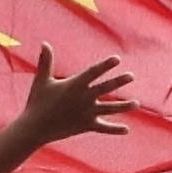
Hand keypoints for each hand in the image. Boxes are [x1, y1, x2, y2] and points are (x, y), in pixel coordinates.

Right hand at [15, 52, 134, 145]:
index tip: (117, 59)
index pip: (93, 72)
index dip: (105, 65)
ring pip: (109, 109)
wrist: (35, 128)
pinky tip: (127, 129)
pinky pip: (103, 128)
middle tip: (131, 76)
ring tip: (137, 104)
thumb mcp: (42, 80)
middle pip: (105, 88)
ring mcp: (86, 113)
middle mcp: (83, 98)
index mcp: (74, 85)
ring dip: (124, 106)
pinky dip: (115, 129)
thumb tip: (44, 43)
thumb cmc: (37, 102)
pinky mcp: (86, 126)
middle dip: (119, 81)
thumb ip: (46, 61)